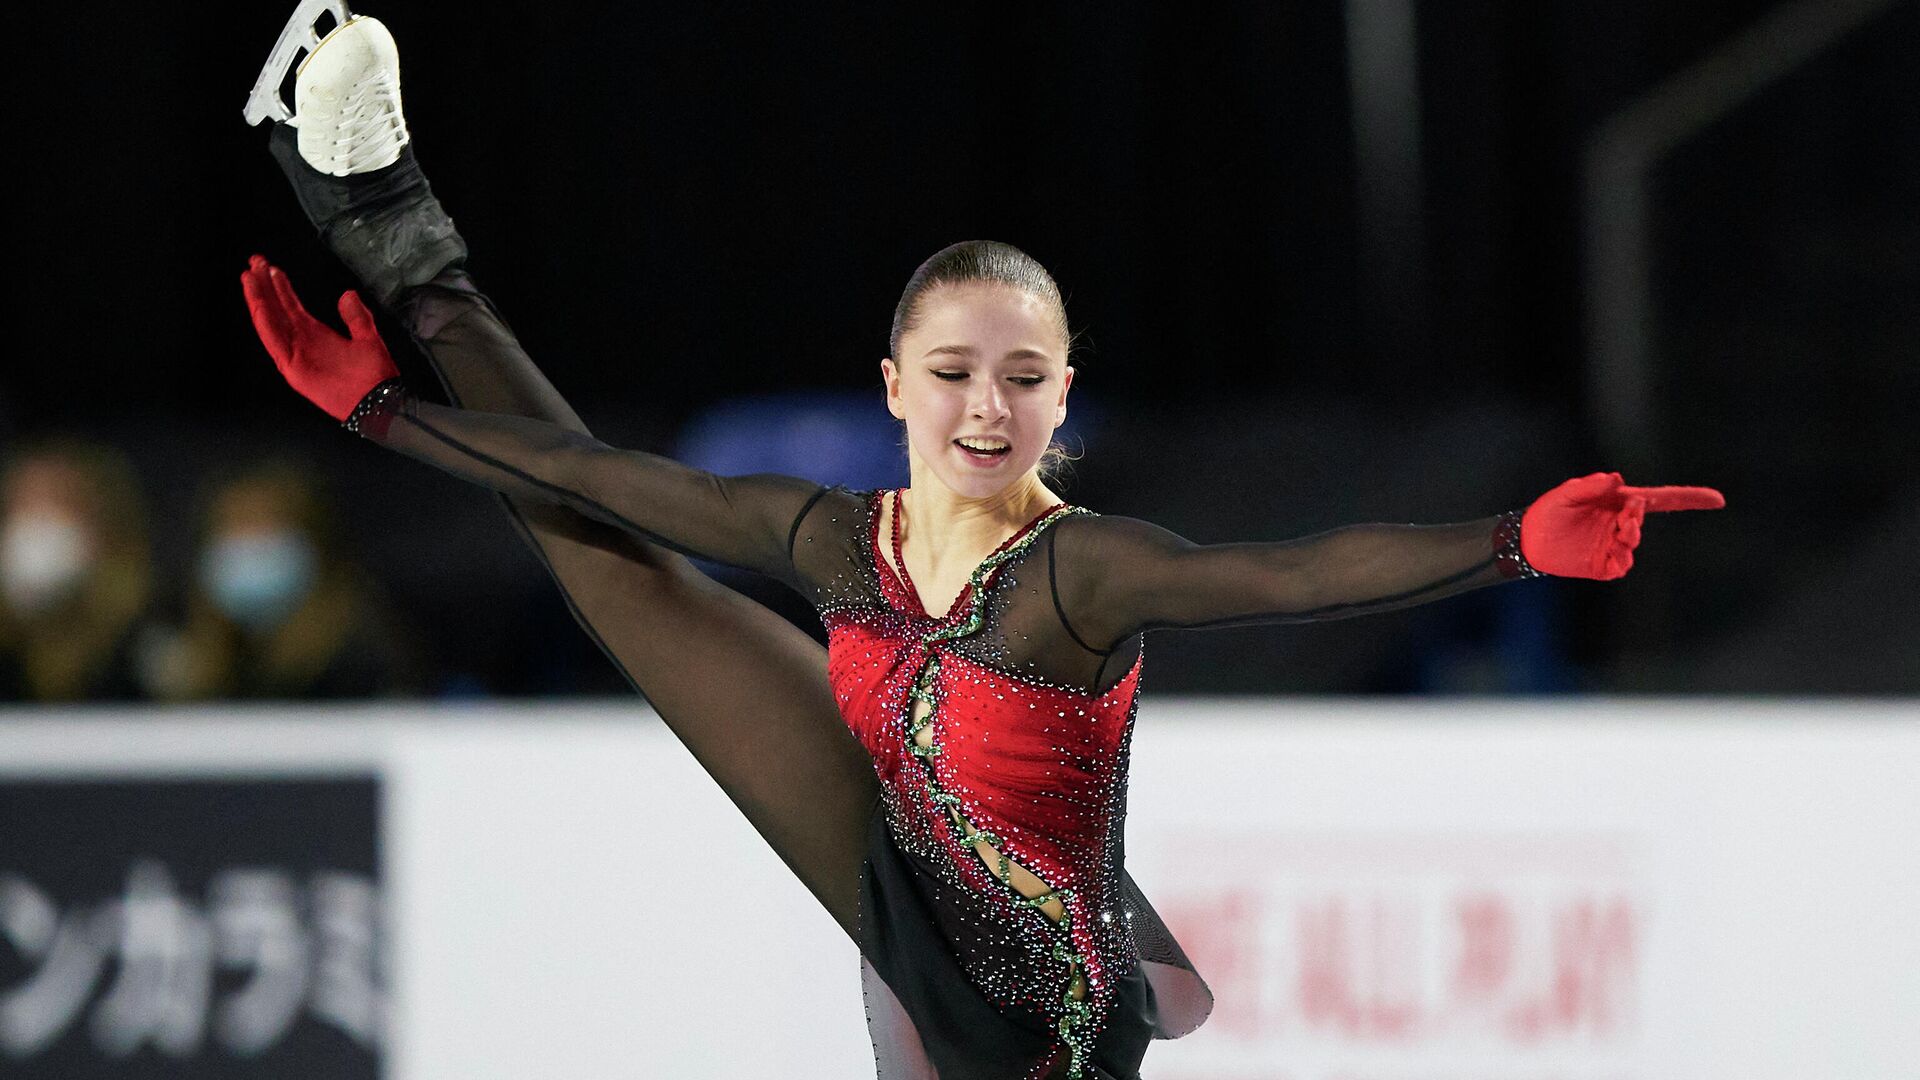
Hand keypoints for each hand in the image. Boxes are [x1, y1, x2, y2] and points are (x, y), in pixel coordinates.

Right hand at [240, 254, 398, 421]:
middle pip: (276, 309)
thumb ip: (356, 317)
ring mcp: (295, 354)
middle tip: (254, 260)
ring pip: (271, 321)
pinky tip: (258, 306)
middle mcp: (301, 341)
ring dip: (259, 299)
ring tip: (249, 276)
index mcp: (315, 334)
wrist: (379, 401)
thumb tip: (347, 293)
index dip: (279, 286)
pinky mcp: (293, 368)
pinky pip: (275, 343)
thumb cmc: (375, 375)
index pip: (290, 305)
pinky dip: (265, 324)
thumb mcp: (368, 338)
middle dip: (263, 285)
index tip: (269, 266)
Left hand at [1520, 471, 1724, 579]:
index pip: (1660, 499)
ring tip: (1620, 530)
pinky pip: (1621, 565)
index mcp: (1617, 502)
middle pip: (1643, 521)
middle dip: (1638, 518)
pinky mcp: (1603, 565)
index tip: (1717, 499)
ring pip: (1634, 544)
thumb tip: (1616, 480)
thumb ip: (1590, 486)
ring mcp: (1613, 544)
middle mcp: (1619, 522)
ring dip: (1632, 537)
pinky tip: (1613, 553)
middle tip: (1628, 513)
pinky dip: (1622, 560)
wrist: (1528, 540)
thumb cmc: (1548, 512)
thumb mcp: (1566, 494)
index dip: (1689, 498)